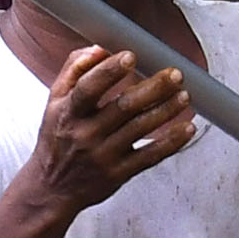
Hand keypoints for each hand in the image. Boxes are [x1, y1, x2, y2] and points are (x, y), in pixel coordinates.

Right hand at [22, 43, 196, 219]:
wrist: (51, 189)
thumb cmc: (57, 141)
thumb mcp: (54, 102)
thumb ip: (73, 69)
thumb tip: (99, 48)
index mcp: (69, 112)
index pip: (89, 88)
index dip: (110, 70)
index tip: (131, 56)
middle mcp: (86, 134)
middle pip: (123, 107)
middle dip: (153, 88)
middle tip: (175, 74)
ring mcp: (104, 155)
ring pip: (140, 128)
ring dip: (166, 110)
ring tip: (185, 95)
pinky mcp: (119, 173)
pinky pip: (150, 156)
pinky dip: (171, 142)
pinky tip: (186, 128)